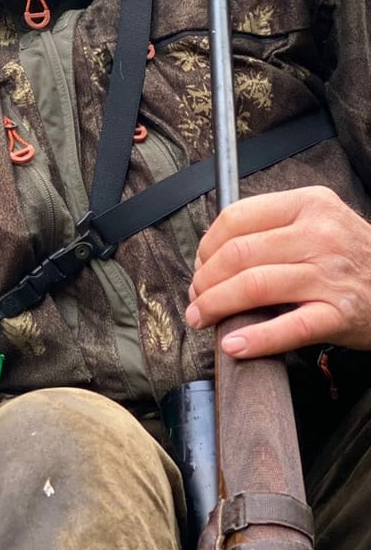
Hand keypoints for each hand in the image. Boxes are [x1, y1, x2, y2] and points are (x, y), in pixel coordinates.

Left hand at [185, 186, 370, 358]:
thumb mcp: (320, 224)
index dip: (206, 245)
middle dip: (204, 280)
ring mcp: (330, 275)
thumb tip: (212, 255)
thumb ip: (273, 229)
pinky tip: (233, 345)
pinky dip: (255, 340)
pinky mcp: (339, 314)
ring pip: (252, 286)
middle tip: (196, 297)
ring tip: (202, 318)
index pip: (236, 218)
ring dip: (215, 306)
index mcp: (309, 205)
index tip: (200, 265)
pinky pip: (287, 327)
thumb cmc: (353, 258)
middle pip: (237, 254)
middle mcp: (320, 235)